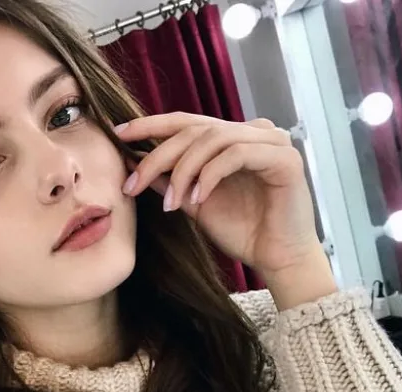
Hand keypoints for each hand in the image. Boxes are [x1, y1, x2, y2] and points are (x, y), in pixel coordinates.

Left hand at [114, 112, 337, 306]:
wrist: (277, 259)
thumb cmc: (243, 232)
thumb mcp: (195, 204)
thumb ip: (172, 181)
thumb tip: (135, 162)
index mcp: (232, 138)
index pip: (187, 122)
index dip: (152, 125)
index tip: (118, 134)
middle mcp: (253, 132)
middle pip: (195, 130)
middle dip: (158, 157)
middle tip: (133, 184)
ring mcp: (271, 141)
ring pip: (213, 139)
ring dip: (184, 171)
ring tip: (171, 203)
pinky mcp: (283, 158)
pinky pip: (236, 154)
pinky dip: (211, 175)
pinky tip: (199, 199)